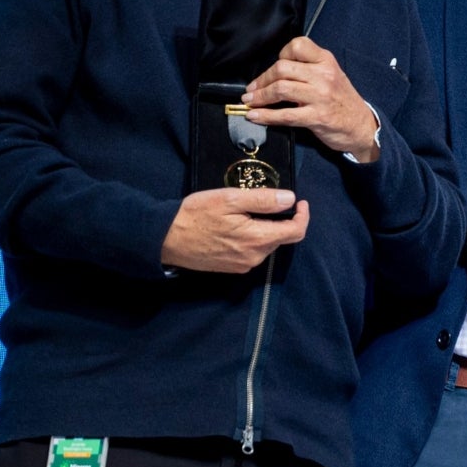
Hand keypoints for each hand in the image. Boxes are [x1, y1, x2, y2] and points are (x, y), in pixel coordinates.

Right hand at [161, 187, 309, 272]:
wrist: (164, 239)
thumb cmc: (196, 215)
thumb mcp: (229, 199)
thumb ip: (262, 200)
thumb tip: (290, 199)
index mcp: (256, 240)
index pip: (296, 232)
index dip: (302, 215)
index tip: (299, 201)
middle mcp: (254, 258)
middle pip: (282, 238)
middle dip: (283, 219)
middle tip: (270, 201)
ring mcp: (243, 265)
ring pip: (268, 244)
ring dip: (267, 228)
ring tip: (249, 211)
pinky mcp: (232, 267)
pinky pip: (254, 251)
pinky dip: (255, 237)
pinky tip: (239, 225)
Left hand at [241, 36, 379, 161]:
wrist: (362, 126)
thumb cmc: (343, 100)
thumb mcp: (332, 75)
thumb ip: (308, 69)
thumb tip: (275, 71)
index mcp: (326, 61)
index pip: (297, 45)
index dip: (281, 55)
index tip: (274, 68)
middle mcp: (324, 75)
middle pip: (282, 68)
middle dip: (262, 79)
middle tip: (252, 89)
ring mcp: (320, 96)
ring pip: (281, 89)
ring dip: (260, 96)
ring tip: (250, 101)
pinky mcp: (317, 117)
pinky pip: (285, 115)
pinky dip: (265, 116)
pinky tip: (255, 116)